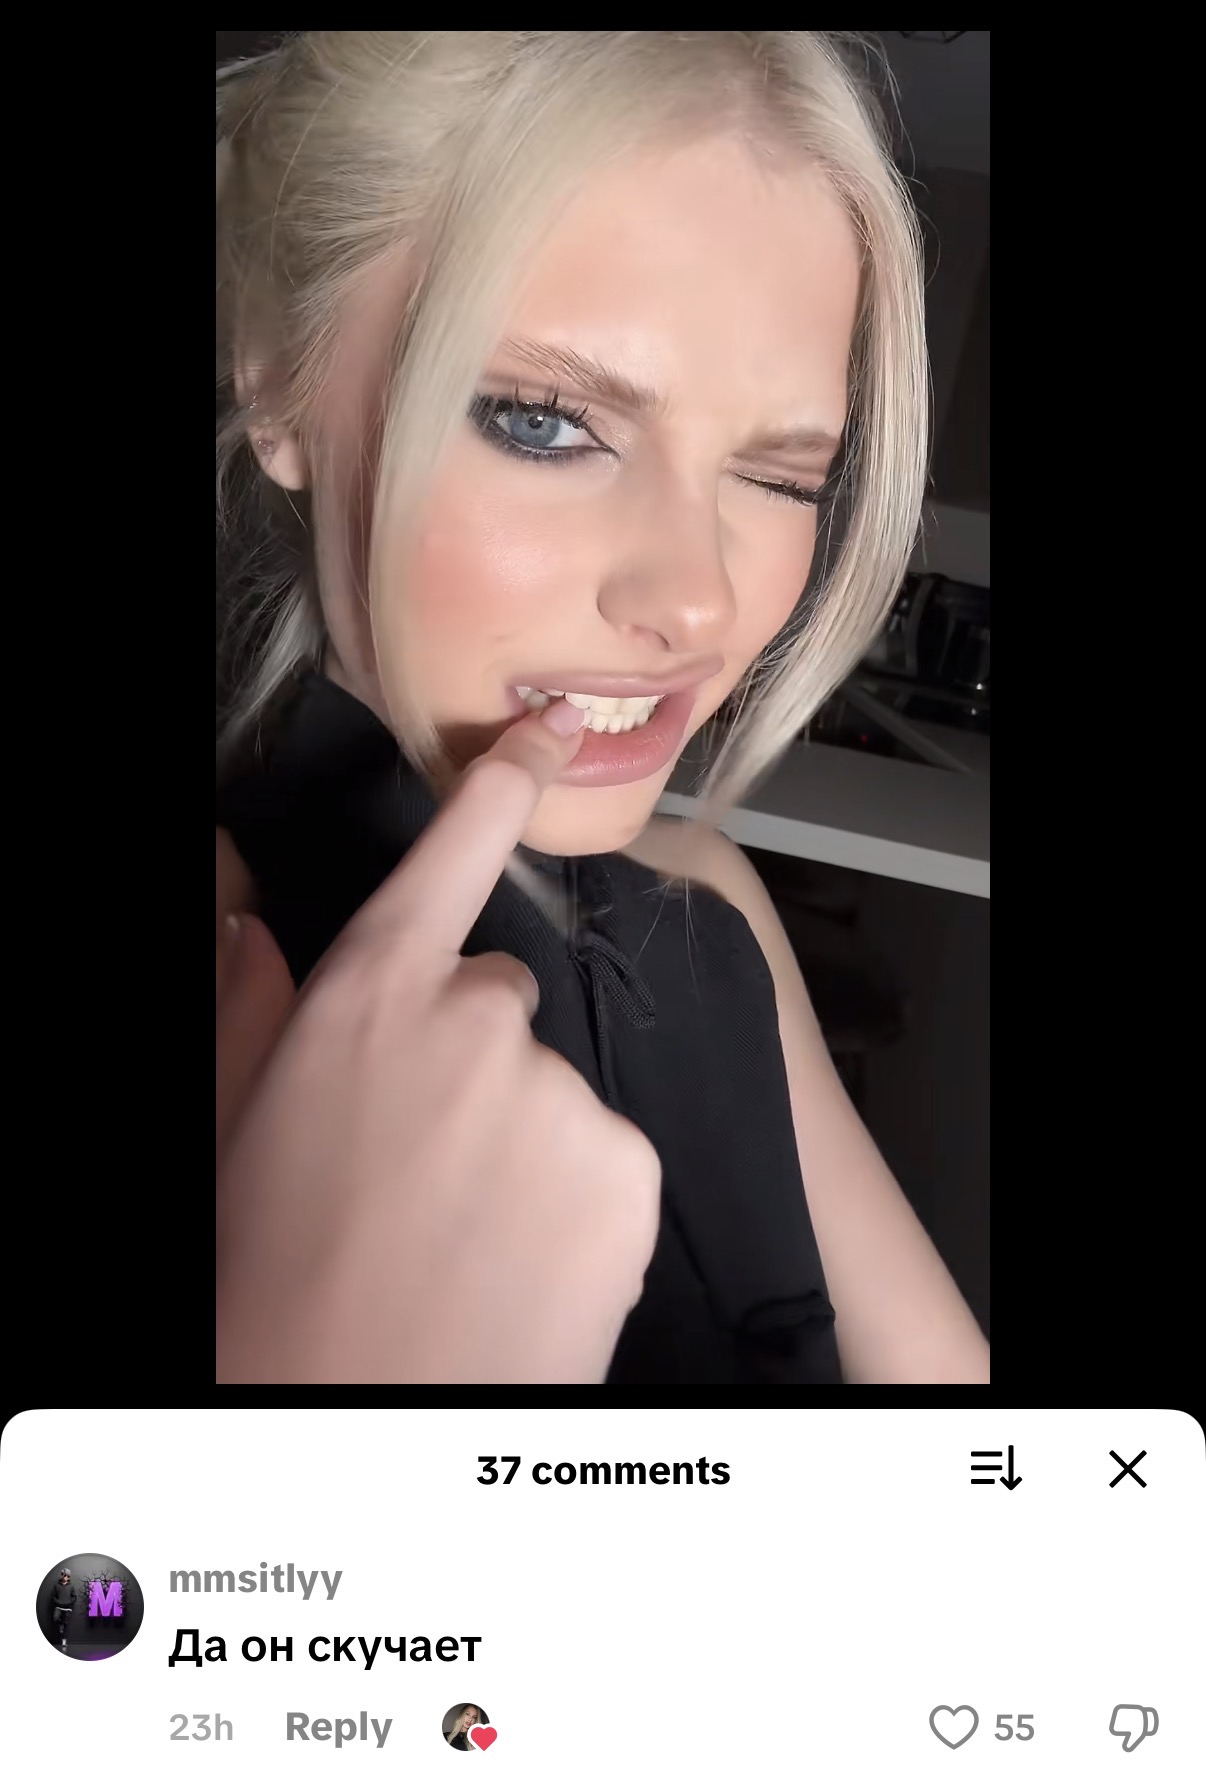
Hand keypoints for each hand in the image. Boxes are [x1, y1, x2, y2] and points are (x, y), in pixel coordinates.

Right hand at [216, 699, 661, 1381]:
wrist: (357, 1417)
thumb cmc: (273, 1280)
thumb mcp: (230, 1126)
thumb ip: (245, 1010)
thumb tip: (246, 924)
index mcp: (368, 1001)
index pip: (449, 860)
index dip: (499, 783)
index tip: (546, 731)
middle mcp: (474, 1022)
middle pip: (498, 1001)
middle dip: (471, 1063)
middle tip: (422, 1165)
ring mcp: (558, 1092)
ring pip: (553, 1090)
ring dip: (522, 1142)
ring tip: (463, 1233)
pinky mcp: (625, 1167)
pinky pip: (605, 1157)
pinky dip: (575, 1201)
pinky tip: (518, 1262)